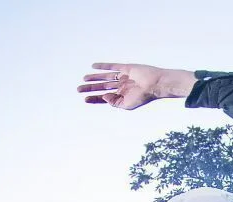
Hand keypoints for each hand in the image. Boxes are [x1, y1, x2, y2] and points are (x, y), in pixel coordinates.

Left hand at [77, 63, 194, 108]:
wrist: (154, 84)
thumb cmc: (143, 96)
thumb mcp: (127, 104)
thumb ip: (115, 102)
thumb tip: (104, 97)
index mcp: (122, 97)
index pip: (105, 98)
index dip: (94, 99)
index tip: (84, 99)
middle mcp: (121, 87)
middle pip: (102, 88)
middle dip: (91, 89)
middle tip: (78, 89)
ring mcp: (122, 77)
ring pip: (105, 78)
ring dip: (94, 79)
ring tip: (83, 79)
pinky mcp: (125, 68)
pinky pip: (112, 67)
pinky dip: (103, 66)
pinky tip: (93, 66)